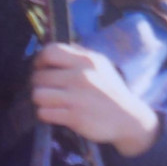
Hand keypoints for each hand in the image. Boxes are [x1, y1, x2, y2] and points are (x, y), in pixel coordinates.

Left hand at [31, 41, 158, 156]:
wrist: (128, 118)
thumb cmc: (111, 91)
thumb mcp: (101, 65)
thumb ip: (81, 54)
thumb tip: (61, 47)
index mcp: (86, 61)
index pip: (50, 52)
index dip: (39, 60)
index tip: (40, 68)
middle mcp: (80, 77)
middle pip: (39, 76)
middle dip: (38, 84)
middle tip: (45, 89)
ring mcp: (76, 97)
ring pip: (38, 95)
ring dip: (40, 100)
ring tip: (49, 102)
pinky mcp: (74, 117)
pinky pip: (44, 113)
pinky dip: (45, 114)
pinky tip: (54, 113)